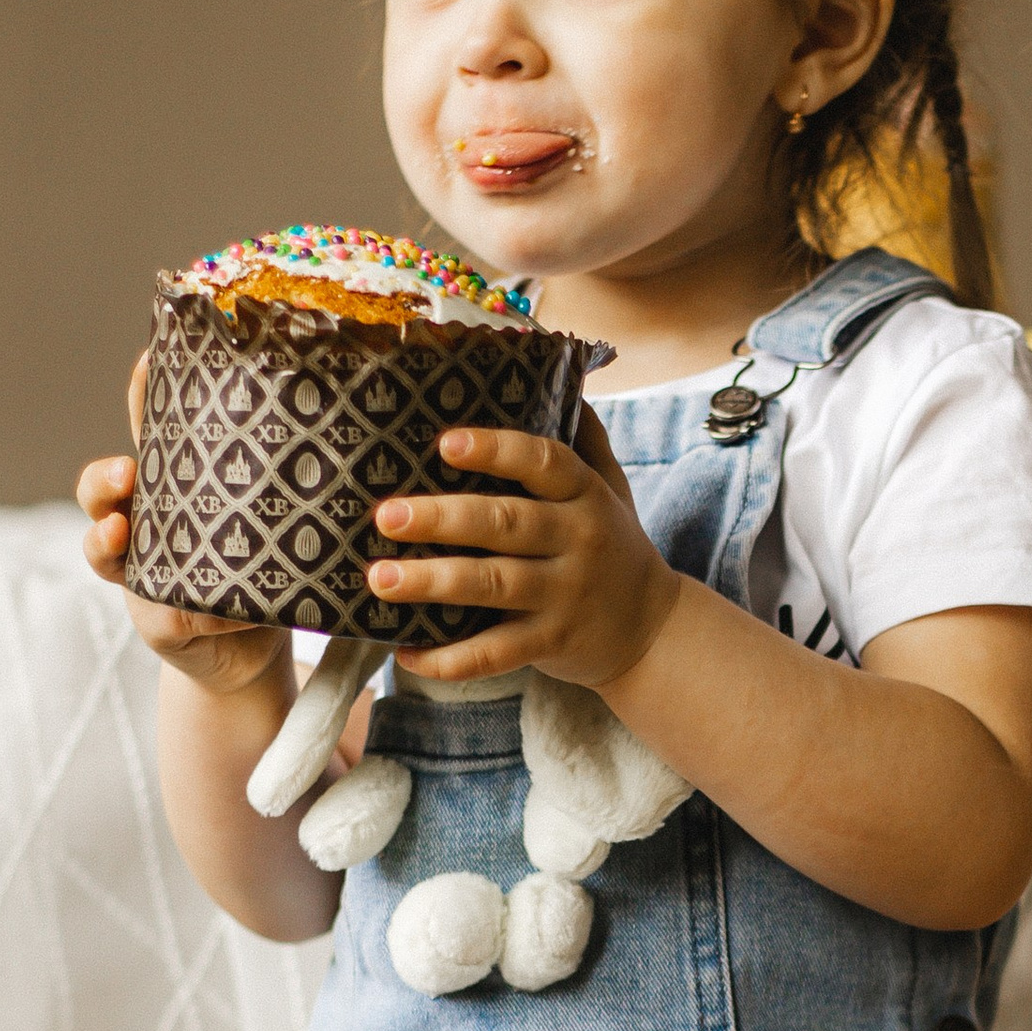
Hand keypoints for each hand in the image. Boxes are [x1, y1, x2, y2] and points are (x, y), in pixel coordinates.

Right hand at [76, 353, 289, 698]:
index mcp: (171, 483)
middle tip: (126, 471)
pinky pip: (160, 613)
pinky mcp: (159, 619)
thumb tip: (344, 421)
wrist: (256, 644)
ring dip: (104, 538)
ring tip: (119, 532)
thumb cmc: (267, 562)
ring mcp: (142, 571)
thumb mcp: (278, 512)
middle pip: (101, 488)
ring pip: (102, 548)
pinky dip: (182, 609)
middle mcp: (145, 522)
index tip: (148, 361)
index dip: (140, 396)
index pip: (148, 430)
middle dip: (104, 477)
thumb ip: (289, 477)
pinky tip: (207, 609)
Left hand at [373, 405, 680, 687]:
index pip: (545, 463)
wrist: (652, 630)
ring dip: (433, 583)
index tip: (446, 443)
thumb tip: (556, 370)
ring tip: (379, 580)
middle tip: (386, 515)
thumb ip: (583, 439)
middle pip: (506, 524)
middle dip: (443, 518)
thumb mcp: (610, 489)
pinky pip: (496, 652)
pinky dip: (450, 659)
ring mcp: (565, 595)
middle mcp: (578, 542)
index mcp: (585, 496)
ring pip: (494, 586)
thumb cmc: (612, 546)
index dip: (497, 450)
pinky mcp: (552, 643)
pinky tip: (406, 652)